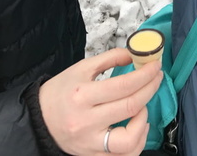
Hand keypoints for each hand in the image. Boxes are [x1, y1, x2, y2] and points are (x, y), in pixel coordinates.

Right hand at [39, 48, 162, 155]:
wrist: (39, 119)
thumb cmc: (61, 91)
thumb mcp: (81, 68)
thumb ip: (109, 58)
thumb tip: (134, 54)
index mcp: (82, 95)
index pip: (123, 85)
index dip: (145, 75)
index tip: (155, 66)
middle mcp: (86, 121)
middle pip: (130, 107)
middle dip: (150, 89)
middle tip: (157, 77)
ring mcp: (90, 143)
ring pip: (128, 140)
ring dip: (144, 119)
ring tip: (144, 105)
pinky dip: (137, 141)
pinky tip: (139, 126)